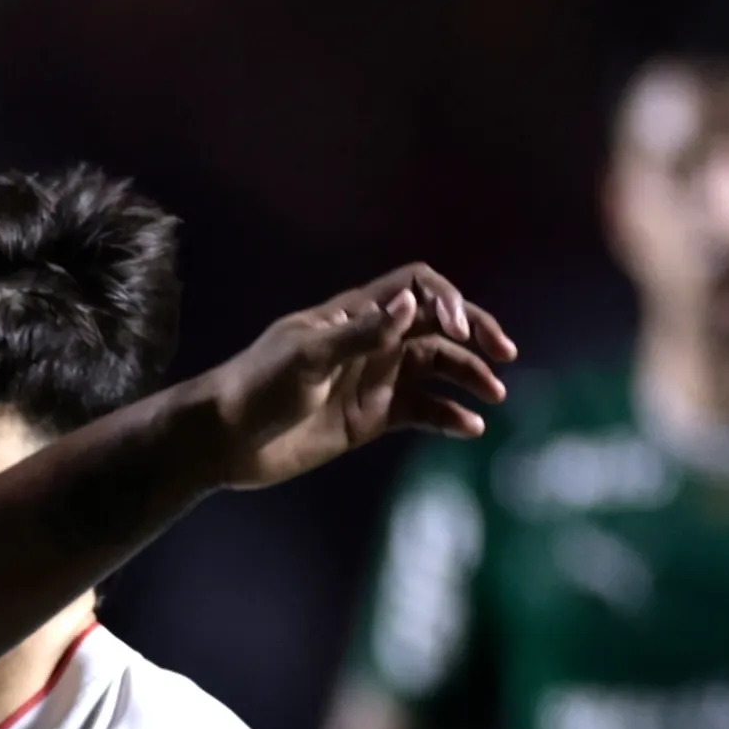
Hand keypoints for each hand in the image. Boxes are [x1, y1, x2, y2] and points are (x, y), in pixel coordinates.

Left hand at [186, 267, 513, 493]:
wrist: (225, 441)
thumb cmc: (258, 388)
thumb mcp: (308, 357)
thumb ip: (362, 333)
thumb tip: (412, 305)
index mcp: (356, 315)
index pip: (417, 287)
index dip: (445, 301)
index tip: (456, 331)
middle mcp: (372, 342)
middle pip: (438, 326)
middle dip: (474, 335)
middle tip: (503, 356)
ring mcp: (374, 379)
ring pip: (437, 369)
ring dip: (468, 377)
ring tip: (493, 395)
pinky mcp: (371, 418)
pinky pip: (422, 411)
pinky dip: (449, 416)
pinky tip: (470, 427)